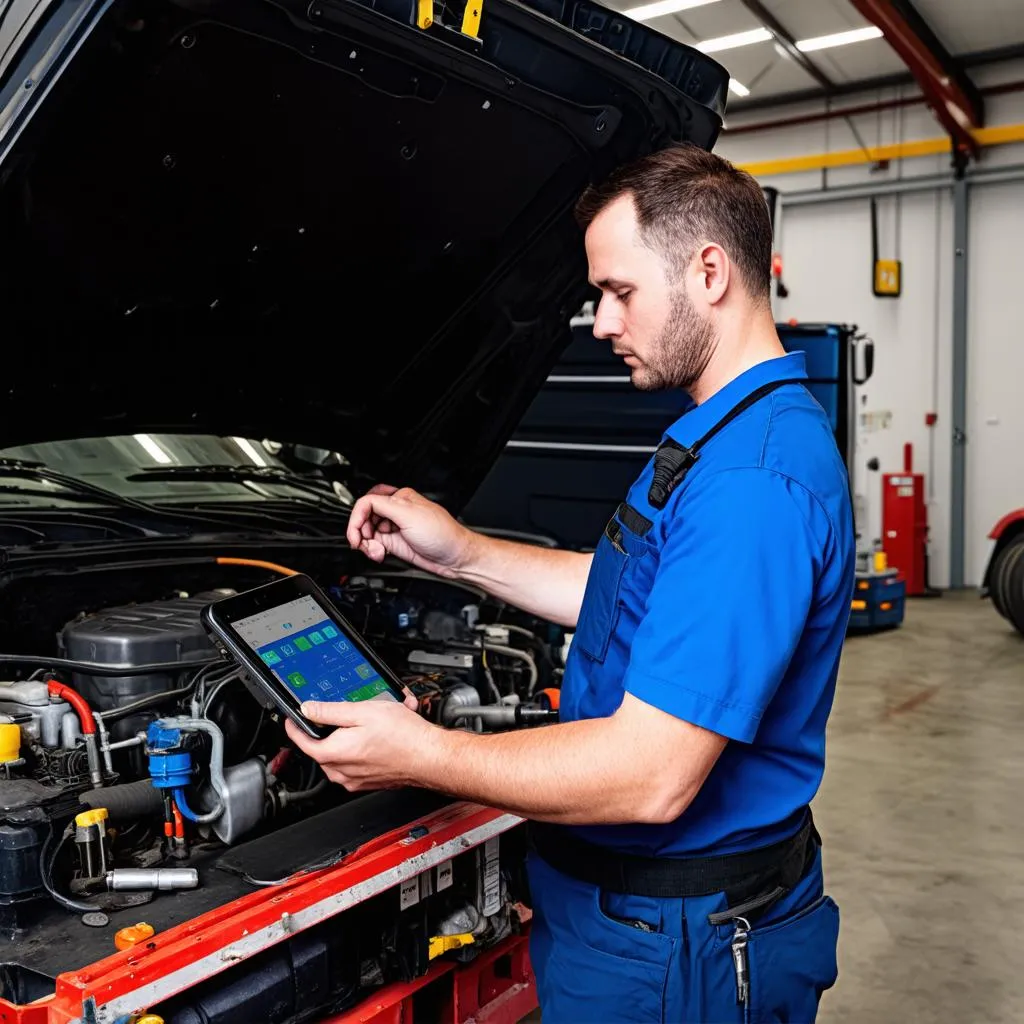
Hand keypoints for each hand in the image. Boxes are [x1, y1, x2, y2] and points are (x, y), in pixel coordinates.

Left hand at [284, 692, 441, 791]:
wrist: (428, 757)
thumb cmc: (402, 737)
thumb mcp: (364, 711)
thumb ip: (331, 711)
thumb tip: (309, 709)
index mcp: (335, 753)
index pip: (302, 742)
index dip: (295, 727)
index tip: (292, 719)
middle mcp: (342, 772)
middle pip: (321, 749)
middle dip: (326, 732)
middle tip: (336, 715)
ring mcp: (356, 779)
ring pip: (339, 757)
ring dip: (345, 740)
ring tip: (367, 721)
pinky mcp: (369, 782)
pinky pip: (354, 765)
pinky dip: (360, 749)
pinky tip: (379, 735)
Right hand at [345, 484, 474, 576]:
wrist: (455, 557)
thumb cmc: (442, 534)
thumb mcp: (409, 514)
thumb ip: (383, 506)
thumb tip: (363, 505)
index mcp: (400, 498)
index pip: (367, 503)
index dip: (357, 518)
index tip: (355, 534)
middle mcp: (396, 512)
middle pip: (364, 517)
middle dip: (360, 531)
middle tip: (362, 543)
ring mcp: (395, 528)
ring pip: (368, 532)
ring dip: (366, 543)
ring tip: (376, 551)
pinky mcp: (396, 543)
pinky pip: (374, 544)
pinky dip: (372, 550)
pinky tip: (379, 554)